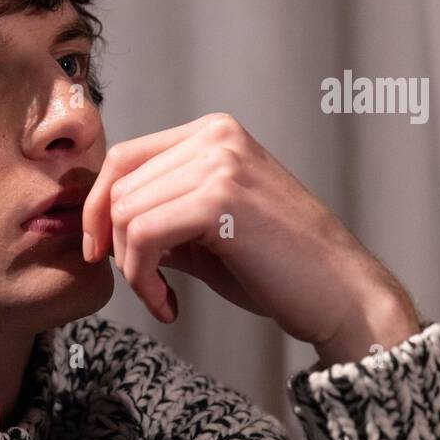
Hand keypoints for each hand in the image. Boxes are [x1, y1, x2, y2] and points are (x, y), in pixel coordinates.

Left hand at [81, 112, 420, 365]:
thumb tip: (98, 224)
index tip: (104, 254)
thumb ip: (158, 214)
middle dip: (116, 246)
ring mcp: (220, 163)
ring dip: (133, 269)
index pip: (124, 159)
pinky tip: (169, 305)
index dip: (99, 209)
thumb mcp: (205, 230)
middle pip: (118, 187)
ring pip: (124, 213)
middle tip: (146, 287)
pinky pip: (142, 237)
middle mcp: (216, 137)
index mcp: (213, 134)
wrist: (342, 296)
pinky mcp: (220, 199)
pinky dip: (142, 279)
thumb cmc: (277, 268)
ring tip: (162, 298)